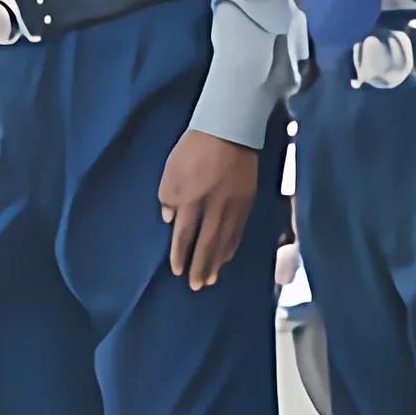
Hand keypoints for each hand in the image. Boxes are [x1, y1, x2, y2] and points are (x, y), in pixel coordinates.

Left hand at [158, 129, 262, 290]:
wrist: (230, 129)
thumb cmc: (194, 148)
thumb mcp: (171, 169)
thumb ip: (168, 196)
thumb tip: (170, 219)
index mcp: (191, 200)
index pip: (184, 236)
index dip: (181, 255)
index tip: (178, 270)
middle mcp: (213, 208)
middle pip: (206, 244)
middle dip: (200, 266)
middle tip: (197, 285)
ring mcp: (233, 206)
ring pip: (224, 241)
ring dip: (217, 261)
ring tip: (211, 278)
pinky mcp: (247, 200)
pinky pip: (238, 229)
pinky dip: (231, 246)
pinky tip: (227, 255)